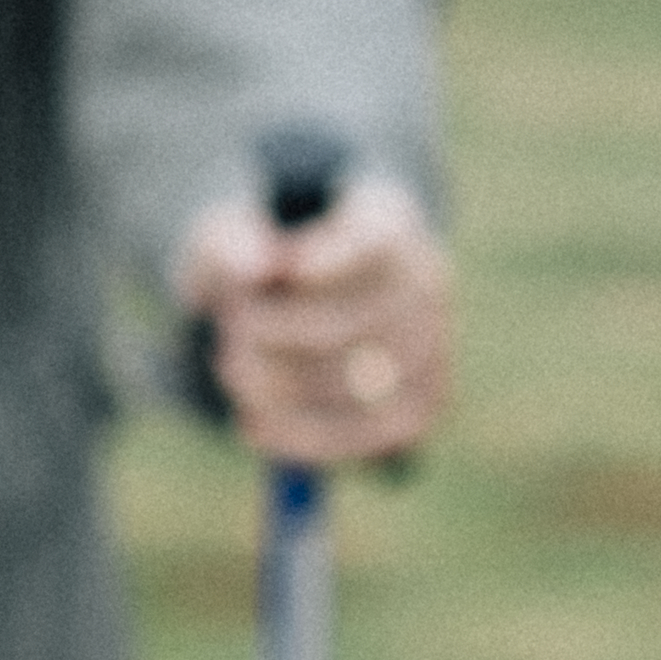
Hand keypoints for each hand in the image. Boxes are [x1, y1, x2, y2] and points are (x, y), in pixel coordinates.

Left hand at [181, 167, 454, 464]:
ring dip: (281, 390)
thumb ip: (226, 246)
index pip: (375, 240)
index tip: (286, 272)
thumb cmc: (257, 266)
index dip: (336, 258)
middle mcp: (422, 279)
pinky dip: (306, 438)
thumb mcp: (226, 242)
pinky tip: (255, 427)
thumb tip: (251, 268)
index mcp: (385, 221)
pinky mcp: (423, 400)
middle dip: (277, 334)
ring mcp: (434, 341)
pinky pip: (374, 435)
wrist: (298, 302)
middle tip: (229, 332)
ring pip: (364, 385)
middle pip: (357, 320)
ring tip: (232, 371)